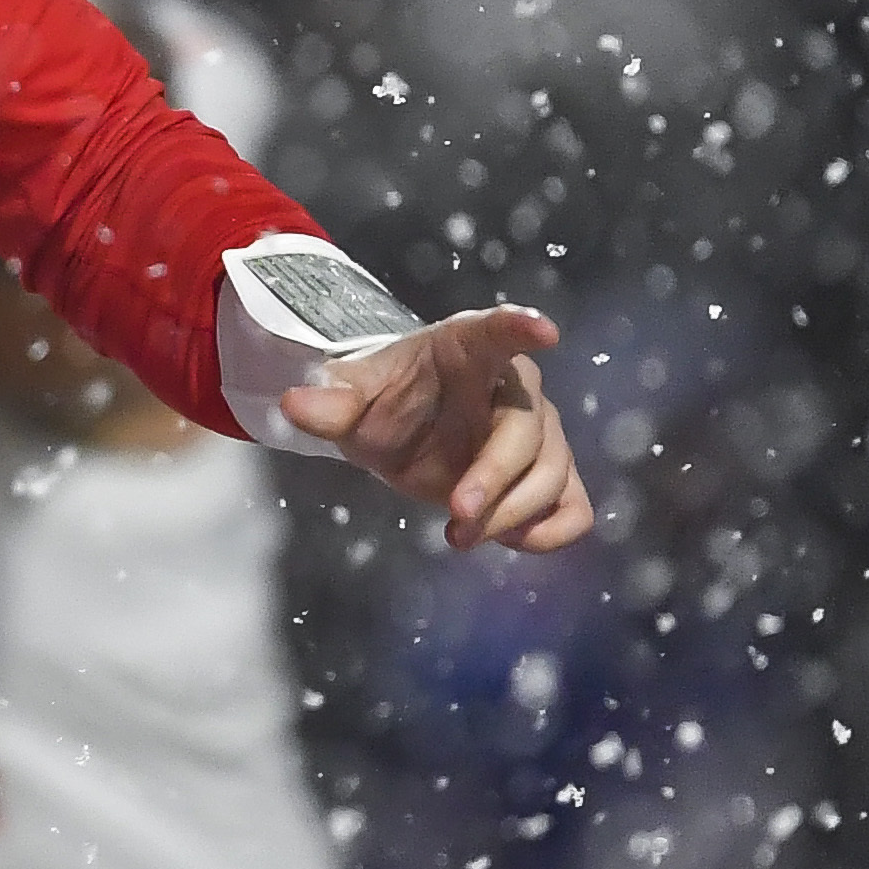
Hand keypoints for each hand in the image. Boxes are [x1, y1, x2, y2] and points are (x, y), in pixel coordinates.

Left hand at [279, 305, 592, 553]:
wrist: (399, 429)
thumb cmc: (382, 399)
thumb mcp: (350, 398)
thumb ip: (329, 402)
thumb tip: (294, 403)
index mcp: (467, 350)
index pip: (496, 331)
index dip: (519, 329)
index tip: (541, 330)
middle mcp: (515, 387)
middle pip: (529, 431)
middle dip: (495, 477)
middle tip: (456, 513)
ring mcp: (540, 434)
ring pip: (555, 475)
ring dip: (511, 514)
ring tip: (458, 533)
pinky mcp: (548, 479)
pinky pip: (574, 508)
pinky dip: (548, 533)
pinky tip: (504, 539)